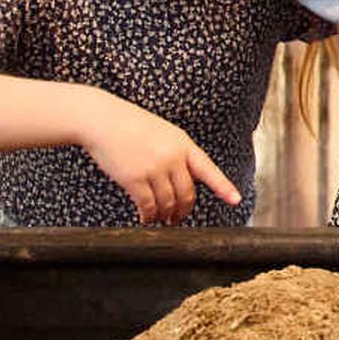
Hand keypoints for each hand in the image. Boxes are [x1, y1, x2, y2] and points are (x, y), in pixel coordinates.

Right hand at [77, 95, 240, 224]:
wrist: (103, 120)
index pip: (208, 170)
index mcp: (183, 144)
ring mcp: (155, 168)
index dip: (223, 187)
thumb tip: (182, 182)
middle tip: (178, 218)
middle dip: (184, 210)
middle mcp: (173, 157)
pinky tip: (145, 218)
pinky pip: (148, 206)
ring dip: (165, 215)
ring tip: (161, 219)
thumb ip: (176, 154)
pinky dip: (148, 216)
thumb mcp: (163, 133)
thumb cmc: (130, 126)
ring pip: (168, 203)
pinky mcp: (135, 179)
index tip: (235, 200)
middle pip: (187, 194)